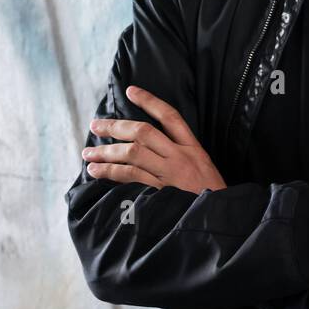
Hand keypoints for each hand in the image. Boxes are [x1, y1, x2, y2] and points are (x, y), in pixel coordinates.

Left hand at [82, 85, 226, 194]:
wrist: (219, 218)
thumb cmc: (211, 195)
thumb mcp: (204, 168)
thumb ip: (182, 156)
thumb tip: (151, 146)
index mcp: (193, 148)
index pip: (170, 117)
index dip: (150, 102)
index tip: (131, 91)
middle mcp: (180, 157)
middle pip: (144, 132)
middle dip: (116, 127)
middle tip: (95, 125)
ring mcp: (169, 174)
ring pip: (133, 153)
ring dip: (106, 151)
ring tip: (89, 153)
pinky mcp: (160, 192)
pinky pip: (131, 177)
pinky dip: (111, 172)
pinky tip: (96, 171)